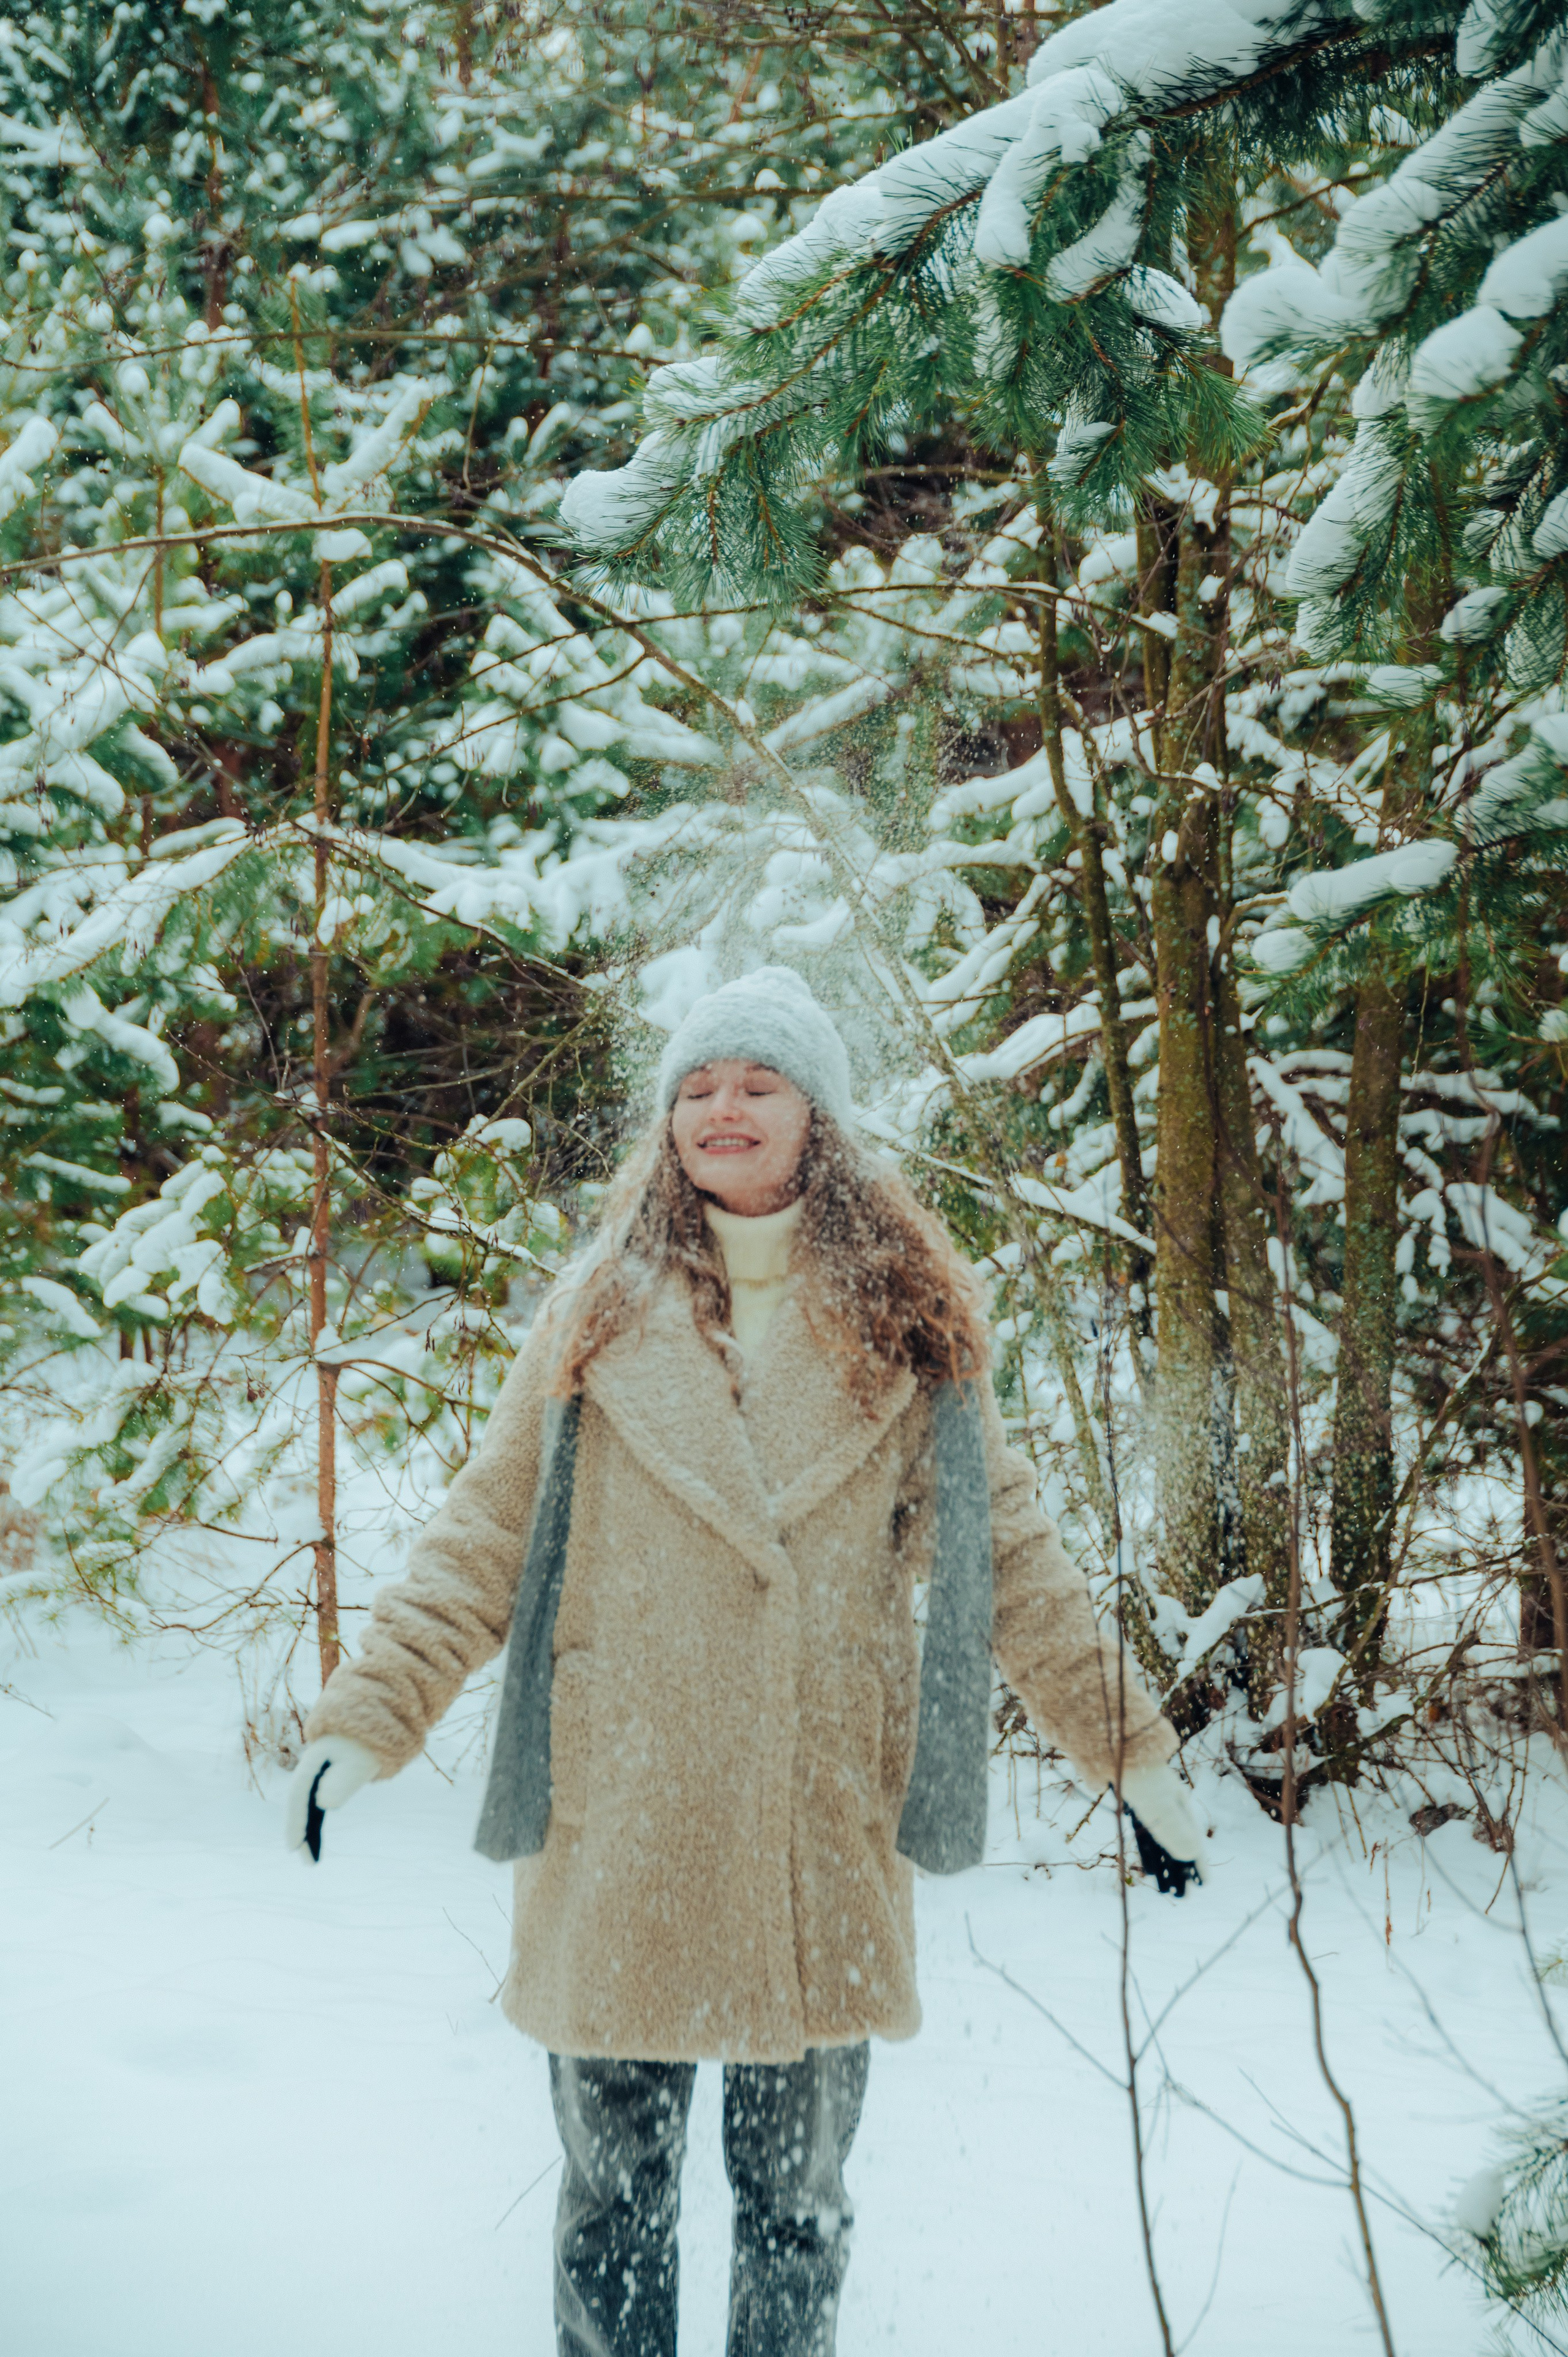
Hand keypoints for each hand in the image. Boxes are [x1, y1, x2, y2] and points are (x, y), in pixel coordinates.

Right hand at [283, 1734, 379, 1860]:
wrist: (375, 1722)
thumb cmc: (367, 1743)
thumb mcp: (357, 1762)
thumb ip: (341, 1781)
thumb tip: (323, 1804)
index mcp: (313, 1762)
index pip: (298, 1796)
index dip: (295, 1822)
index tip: (293, 1847)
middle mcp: (311, 1770)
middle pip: (301, 1805)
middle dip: (302, 1834)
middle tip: (306, 1862)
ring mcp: (318, 1776)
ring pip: (308, 1808)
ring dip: (309, 1832)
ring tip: (312, 1861)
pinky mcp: (328, 1780)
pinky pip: (318, 1805)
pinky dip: (317, 1823)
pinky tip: (316, 1839)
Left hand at [1118, 1760, 1207, 1895]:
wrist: (1117, 1750)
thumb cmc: (1143, 1780)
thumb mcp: (1162, 1807)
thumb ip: (1176, 1831)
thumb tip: (1190, 1855)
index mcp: (1180, 1807)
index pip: (1192, 1842)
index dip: (1198, 1864)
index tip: (1204, 1884)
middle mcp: (1169, 1807)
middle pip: (1177, 1844)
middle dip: (1181, 1870)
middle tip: (1183, 1894)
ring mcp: (1151, 1805)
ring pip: (1161, 1842)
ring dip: (1164, 1865)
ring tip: (1165, 1887)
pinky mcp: (1135, 1805)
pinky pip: (1146, 1835)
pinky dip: (1149, 1852)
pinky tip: (1148, 1865)